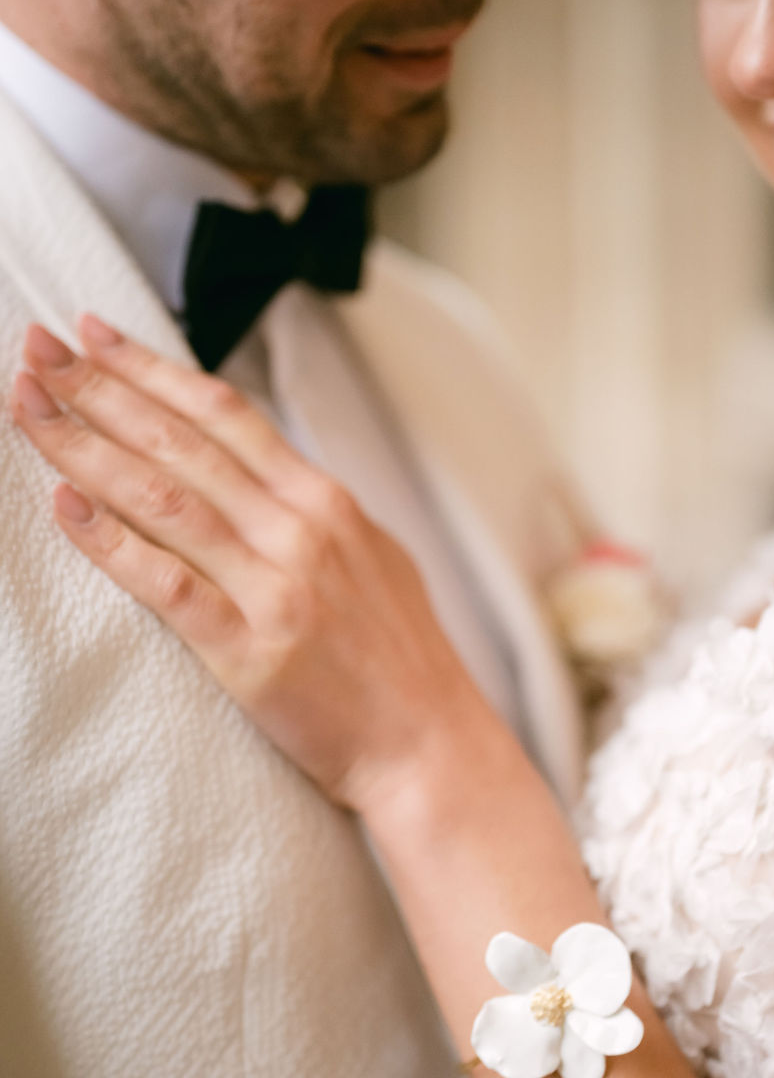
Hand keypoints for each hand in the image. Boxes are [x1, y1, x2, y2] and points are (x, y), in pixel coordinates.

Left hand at [10, 316, 493, 815]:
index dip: (152, 368)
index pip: (224, 413)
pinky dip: (112, 543)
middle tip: (36, 349)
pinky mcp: (250, 652)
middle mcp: (300, 530)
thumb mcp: (370, 553)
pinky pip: (167, 585)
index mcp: (326, 500)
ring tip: (27, 410)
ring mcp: (276, 588)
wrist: (430, 743)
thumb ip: (309, 509)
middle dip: (100, 389)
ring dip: (85, 448)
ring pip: (163, 499)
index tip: (94, 334)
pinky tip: (65, 507)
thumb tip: (252, 470)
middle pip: (181, 441)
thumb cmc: (400, 655)